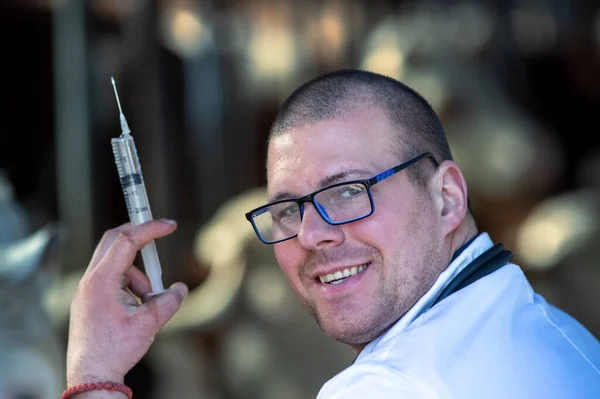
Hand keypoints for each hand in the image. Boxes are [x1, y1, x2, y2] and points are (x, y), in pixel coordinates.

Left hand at [66, 219, 187, 387]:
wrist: (91, 376)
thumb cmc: (114, 351)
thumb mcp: (148, 324)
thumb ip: (167, 301)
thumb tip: (179, 289)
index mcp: (101, 281)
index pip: (126, 241)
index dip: (150, 229)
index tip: (169, 225)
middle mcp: (90, 281)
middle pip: (113, 241)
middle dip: (139, 237)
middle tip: (158, 235)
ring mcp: (87, 290)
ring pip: (116, 264)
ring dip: (138, 274)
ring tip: (148, 301)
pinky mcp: (89, 300)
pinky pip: (112, 280)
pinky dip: (129, 286)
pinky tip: (136, 309)